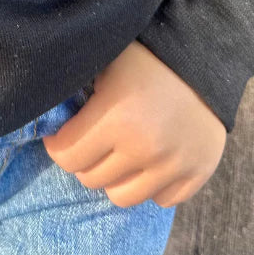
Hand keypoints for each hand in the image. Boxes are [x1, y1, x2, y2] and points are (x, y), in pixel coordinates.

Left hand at [42, 41, 226, 207]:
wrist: (206, 55)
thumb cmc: (147, 55)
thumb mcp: (105, 61)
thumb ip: (76, 89)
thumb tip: (47, 114)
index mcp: (117, 118)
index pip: (66, 156)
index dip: (57, 144)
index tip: (61, 134)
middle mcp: (145, 148)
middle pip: (91, 179)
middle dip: (84, 159)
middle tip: (92, 139)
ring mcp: (174, 165)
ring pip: (122, 197)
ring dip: (114, 177)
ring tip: (119, 152)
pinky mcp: (198, 174)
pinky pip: (160, 200)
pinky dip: (151, 184)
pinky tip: (150, 158)